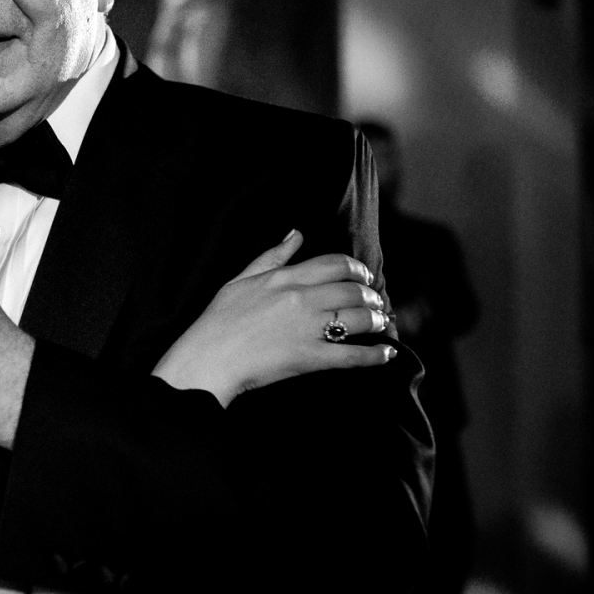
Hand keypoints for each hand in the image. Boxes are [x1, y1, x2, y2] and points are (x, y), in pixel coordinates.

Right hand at [152, 230, 395, 406]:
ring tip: (381, 323)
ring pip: (358, 317)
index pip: (334, 264)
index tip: (364, 277)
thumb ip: (272, 256)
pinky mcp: (309, 358)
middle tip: (378, 302)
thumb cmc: (218, 321)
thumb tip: (296, 234)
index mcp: (285, 278)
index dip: (357, 269)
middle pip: (352, 290)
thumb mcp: (241, 279)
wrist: (207, 359)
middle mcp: (301, 299)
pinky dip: (374, 355)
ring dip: (377, 319)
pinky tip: (386, 354)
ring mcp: (307, 329)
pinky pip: (351, 355)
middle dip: (372, 295)